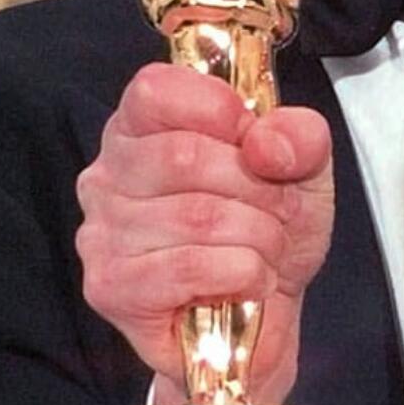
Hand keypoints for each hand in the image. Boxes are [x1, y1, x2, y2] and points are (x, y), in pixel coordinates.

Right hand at [75, 63, 333, 404]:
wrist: (264, 315)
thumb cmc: (265, 230)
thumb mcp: (302, 169)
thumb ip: (300, 137)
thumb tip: (267, 142)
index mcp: (140, 127)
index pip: (156, 89)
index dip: (222, 111)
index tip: (258, 145)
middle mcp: (106, 175)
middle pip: (185, 155)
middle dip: (258, 188)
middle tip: (279, 213)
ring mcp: (100, 233)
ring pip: (198, 216)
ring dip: (258, 237)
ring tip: (264, 251)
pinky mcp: (110, 288)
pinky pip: (190, 267)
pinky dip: (242, 274)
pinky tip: (246, 282)